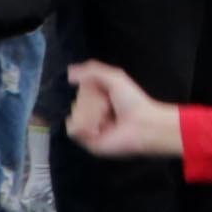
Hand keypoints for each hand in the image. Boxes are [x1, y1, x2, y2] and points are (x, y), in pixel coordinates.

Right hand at [56, 58, 188, 160]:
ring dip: (91, 114)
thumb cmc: (133, 102)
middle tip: (109, 107)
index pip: (80, 90)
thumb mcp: (115, 77)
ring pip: (74, 115)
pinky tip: (99, 128)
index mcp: (99, 99)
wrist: (142, 124)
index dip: (90, 89)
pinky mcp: (88, 141)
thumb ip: (92, 70)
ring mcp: (90, 127)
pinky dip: (85, 126)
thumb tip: (69, 73)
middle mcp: (93, 113)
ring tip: (106, 118)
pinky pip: (72, 130)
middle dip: (92, 102)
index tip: (104, 92)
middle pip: (76, 102)